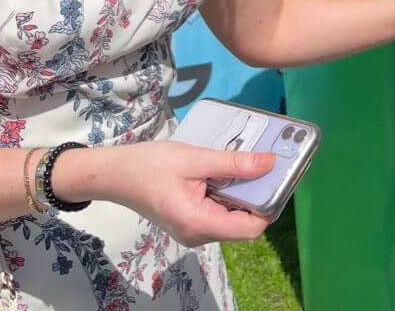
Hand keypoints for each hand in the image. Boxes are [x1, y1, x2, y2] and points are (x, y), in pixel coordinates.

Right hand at [100, 142, 274, 246]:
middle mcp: (199, 235)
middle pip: (244, 223)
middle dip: (259, 195)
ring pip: (233, 216)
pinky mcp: (190, 220)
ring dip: (243, 192)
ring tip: (250, 162)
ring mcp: (193, 230)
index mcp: (200, 224)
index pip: (251, 228)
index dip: (270, 204)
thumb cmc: (150, 165)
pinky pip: (219, 211)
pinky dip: (229, 193)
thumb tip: (269, 163)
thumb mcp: (195, 159)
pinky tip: (230, 170)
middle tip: (269, 163)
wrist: (114, 173)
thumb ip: (234, 164)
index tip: (280, 177)